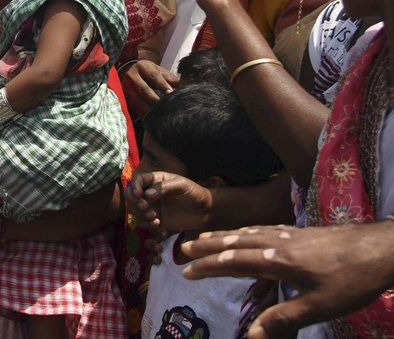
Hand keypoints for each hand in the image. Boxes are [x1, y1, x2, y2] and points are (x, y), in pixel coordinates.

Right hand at [121, 60, 178, 117]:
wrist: (128, 69)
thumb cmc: (148, 71)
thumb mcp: (158, 70)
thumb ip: (170, 78)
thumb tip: (186, 85)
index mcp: (143, 67)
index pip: (154, 76)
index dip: (162, 85)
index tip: (171, 94)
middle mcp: (132, 76)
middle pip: (144, 90)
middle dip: (156, 99)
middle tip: (166, 107)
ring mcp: (126, 87)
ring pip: (138, 100)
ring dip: (149, 108)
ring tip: (159, 114)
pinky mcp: (124, 96)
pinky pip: (133, 106)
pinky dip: (142, 112)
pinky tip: (150, 117)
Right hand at [126, 171, 212, 232]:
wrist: (205, 211)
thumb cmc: (194, 193)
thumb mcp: (182, 185)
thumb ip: (164, 187)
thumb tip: (147, 194)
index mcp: (155, 180)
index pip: (138, 180)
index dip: (135, 186)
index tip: (139, 195)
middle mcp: (150, 192)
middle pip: (131, 195)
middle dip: (135, 202)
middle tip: (145, 207)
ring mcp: (152, 206)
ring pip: (135, 209)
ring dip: (141, 214)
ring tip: (154, 218)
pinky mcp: (156, 219)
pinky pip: (144, 222)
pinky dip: (147, 224)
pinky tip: (158, 224)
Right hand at [182, 221, 393, 338]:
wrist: (380, 249)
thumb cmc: (351, 280)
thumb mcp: (319, 307)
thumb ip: (283, 318)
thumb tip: (251, 335)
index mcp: (278, 261)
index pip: (234, 262)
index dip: (208, 266)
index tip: (186, 271)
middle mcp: (278, 243)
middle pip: (235, 242)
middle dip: (207, 246)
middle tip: (183, 248)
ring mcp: (290, 235)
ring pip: (248, 233)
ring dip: (224, 236)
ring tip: (206, 238)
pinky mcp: (301, 233)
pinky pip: (264, 229)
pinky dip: (247, 232)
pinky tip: (248, 234)